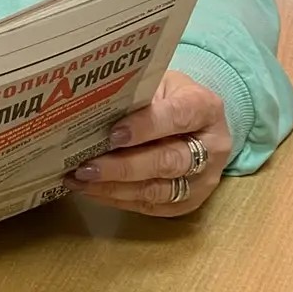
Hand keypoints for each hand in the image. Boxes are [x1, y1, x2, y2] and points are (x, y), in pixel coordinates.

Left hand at [68, 71, 230, 217]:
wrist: (195, 123)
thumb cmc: (170, 99)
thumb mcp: (159, 85)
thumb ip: (135, 97)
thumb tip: (90, 112)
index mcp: (206, 108)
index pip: (178, 117)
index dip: (145, 126)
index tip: (113, 134)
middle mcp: (212, 147)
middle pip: (168, 161)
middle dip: (123, 166)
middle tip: (87, 166)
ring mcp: (203, 180)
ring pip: (158, 190)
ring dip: (114, 188)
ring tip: (80, 181)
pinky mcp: (189, 202)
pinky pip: (151, 206)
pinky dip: (117, 199)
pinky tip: (92, 191)